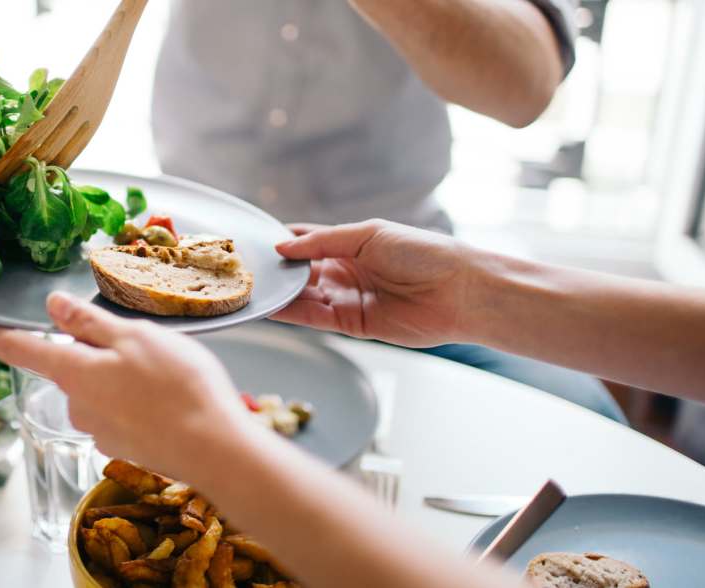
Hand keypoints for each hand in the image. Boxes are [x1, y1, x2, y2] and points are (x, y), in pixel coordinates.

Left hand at [0, 292, 254, 478]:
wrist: (215, 450)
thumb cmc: (178, 387)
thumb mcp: (134, 337)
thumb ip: (88, 323)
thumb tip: (51, 305)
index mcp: (73, 373)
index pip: (18, 349)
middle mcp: (77, 405)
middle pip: (70, 366)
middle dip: (93, 350)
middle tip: (137, 338)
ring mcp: (100, 430)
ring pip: (99, 388)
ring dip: (120, 375)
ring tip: (166, 368)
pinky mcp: (124, 445)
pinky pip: (121, 410)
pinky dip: (138, 399)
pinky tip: (169, 396)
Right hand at [272, 220, 476, 347]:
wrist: (459, 292)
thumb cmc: (423, 253)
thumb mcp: (369, 235)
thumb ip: (323, 242)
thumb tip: (283, 247)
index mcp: (351, 244)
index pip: (307, 241)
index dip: (282, 242)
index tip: (254, 243)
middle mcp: (346, 271)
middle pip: (301, 271)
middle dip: (276, 271)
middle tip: (245, 269)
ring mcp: (348, 298)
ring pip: (304, 296)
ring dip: (280, 294)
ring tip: (252, 289)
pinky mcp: (353, 324)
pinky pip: (315, 318)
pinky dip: (293, 313)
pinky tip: (272, 307)